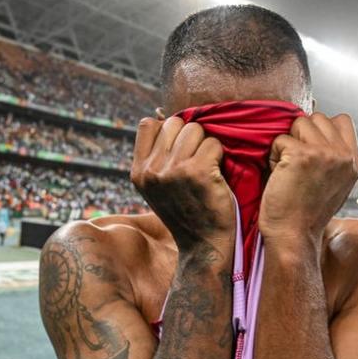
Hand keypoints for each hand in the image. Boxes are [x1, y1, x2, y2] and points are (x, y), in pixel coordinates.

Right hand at [131, 117, 234, 257]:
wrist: (204, 245)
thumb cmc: (187, 211)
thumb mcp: (160, 186)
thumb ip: (157, 155)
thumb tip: (160, 112)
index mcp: (138, 172)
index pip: (148, 124)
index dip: (168, 129)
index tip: (180, 148)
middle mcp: (151, 170)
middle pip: (175, 123)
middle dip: (190, 136)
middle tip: (197, 161)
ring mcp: (173, 171)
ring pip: (195, 130)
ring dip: (207, 145)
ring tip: (207, 168)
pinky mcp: (197, 172)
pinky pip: (213, 143)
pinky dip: (219, 155)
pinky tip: (217, 174)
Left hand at [260, 113, 357, 244]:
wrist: (293, 237)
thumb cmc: (306, 212)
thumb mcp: (333, 182)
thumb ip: (333, 154)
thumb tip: (318, 120)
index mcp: (355, 161)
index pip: (341, 120)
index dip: (320, 130)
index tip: (309, 155)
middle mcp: (344, 155)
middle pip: (317, 118)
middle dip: (301, 136)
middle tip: (296, 167)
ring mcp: (325, 153)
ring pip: (299, 123)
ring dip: (287, 143)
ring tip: (288, 170)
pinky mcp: (302, 155)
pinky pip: (279, 139)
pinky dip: (274, 156)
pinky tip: (279, 177)